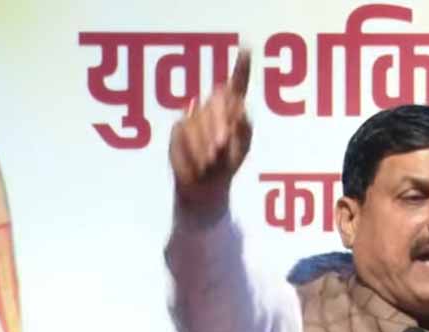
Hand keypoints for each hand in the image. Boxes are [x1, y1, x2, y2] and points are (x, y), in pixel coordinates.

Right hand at [169, 50, 252, 220]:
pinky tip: (198, 161)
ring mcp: (196, 115)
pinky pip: (186, 134)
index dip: (242, 66)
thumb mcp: (241, 149)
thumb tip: (232, 119)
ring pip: (201, 121)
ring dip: (206, 144)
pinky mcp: (180, 127)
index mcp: (233, 109)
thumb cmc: (227, 165)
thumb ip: (240, 131)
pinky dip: (193, 150)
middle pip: (218, 102)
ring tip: (211, 161)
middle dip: (218, 123)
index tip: (248, 48)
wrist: (204, 185)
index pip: (238, 83)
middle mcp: (214, 107)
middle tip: (221, 146)